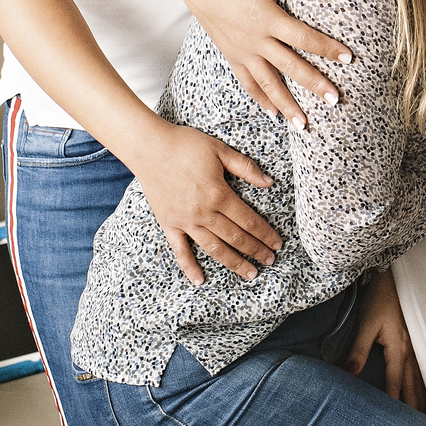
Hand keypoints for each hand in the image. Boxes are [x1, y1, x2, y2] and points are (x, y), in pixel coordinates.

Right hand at [133, 124, 281, 286]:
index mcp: (219, 194)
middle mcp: (203, 212)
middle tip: (270, 260)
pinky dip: (189, 267)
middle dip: (255, 250)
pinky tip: (200, 281)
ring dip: (233, 262)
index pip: (248, 220)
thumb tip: (269, 182)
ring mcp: (184, 221)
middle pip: (235, 237)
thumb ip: (246, 168)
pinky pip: (180, 250)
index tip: (277, 243)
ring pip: (213, 248)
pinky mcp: (168, 224)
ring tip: (250, 274)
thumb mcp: (220, 150)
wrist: (148, 147)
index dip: (265, 233)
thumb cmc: (186, 145)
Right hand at [178, 0, 351, 126]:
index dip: (326, 48)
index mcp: (269, 19)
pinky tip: (274, 113)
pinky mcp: (233, 57)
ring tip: (303, 125)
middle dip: (314, 84)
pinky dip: (261, 98)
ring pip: (269, 83)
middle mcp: (257, 41)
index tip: (347, 59)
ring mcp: (244, 52)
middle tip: (334, 101)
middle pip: (290, 67)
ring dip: (287, 104)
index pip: (303, 38)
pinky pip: (248, 83)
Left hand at [345, 268, 425, 409]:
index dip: (395, 400)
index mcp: (398, 348)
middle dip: (415, 406)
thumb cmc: (379, 300)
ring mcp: (416, 346)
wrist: (394, 280)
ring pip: (422, 378)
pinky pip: (423, 369)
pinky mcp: (417, 342)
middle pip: (413, 384)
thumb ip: (359, 349)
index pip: (395, 381)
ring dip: (423, 398)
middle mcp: (410, 350)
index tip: (396, 422)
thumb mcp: (366, 324)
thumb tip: (350, 372)